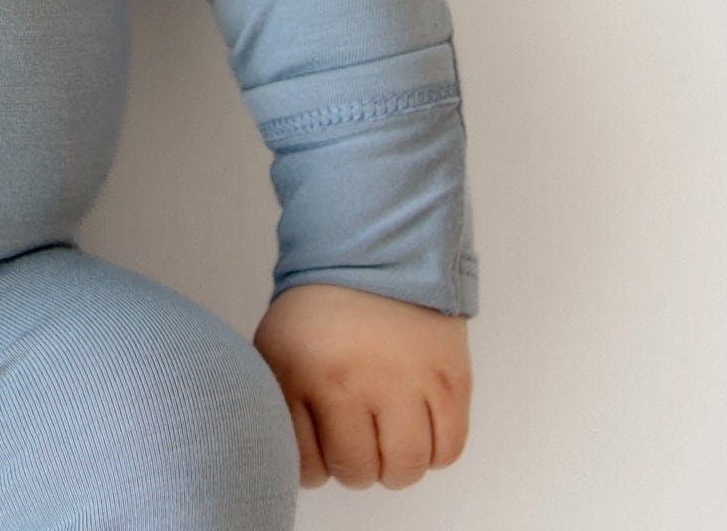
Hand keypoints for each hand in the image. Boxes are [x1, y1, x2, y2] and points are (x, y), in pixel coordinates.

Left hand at [251, 282, 471, 489]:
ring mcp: (405, 381)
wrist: (375, 255)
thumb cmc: (320, 314)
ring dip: (396, 465)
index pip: (309, 468)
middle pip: (358, 472)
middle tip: (357, 437)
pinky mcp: (449, 381)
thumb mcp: (277, 350)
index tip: (321, 443)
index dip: (317, 465)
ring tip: (387, 435)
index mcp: (302, 372)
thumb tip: (300, 470)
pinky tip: (417, 424)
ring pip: (405, 470)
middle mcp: (352, 380)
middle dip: (356, 465)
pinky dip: (433, 451)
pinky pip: (447, 451)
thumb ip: (281, 409)